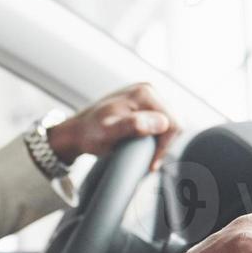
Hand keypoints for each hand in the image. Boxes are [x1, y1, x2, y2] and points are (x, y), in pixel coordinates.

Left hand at [46, 83, 179, 170]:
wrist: (77, 131)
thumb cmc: (89, 134)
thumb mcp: (107, 133)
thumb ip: (133, 126)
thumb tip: (161, 122)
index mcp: (144, 93)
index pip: (173, 122)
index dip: (165, 146)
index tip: (151, 162)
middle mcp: (148, 90)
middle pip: (173, 122)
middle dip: (163, 144)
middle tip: (148, 161)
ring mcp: (146, 97)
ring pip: (169, 124)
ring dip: (160, 142)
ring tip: (145, 155)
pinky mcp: (144, 106)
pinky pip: (161, 123)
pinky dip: (156, 138)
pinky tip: (144, 146)